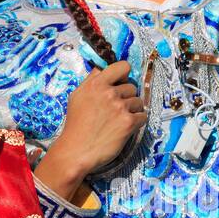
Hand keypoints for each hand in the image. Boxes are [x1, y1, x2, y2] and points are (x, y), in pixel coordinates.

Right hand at [35, 60, 145, 199]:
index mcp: (96, 84)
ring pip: (139, 102)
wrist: (76, 151)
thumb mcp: (77, 96)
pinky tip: (125, 128)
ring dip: (133, 110)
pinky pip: (143, 116)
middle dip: (126, 97)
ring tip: (119, 121)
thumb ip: (91, 81)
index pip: (123, 66)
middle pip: (132, 87)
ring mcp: (120, 107)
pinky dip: (137, 122)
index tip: (121, 83)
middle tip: (115, 110)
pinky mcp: (128, 122)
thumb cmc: (75, 126)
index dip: (124, 75)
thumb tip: (102, 69)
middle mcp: (109, 92)